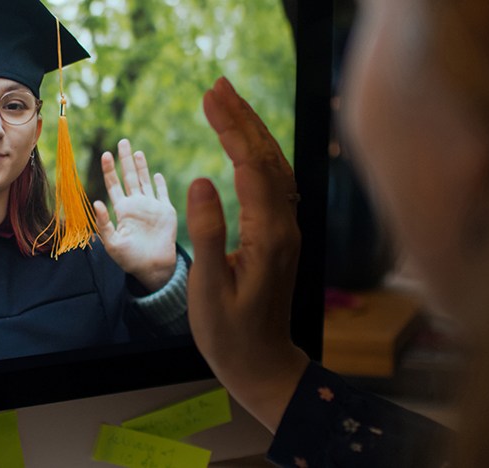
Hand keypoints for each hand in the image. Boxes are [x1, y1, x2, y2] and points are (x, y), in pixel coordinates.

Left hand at [94, 138, 178, 290]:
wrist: (153, 268)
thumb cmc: (130, 259)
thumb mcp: (112, 243)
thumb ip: (104, 223)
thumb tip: (96, 202)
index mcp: (122, 210)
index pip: (114, 185)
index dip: (109, 170)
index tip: (105, 154)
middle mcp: (136, 204)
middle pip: (129, 176)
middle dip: (125, 159)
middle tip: (122, 141)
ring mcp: (152, 207)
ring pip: (145, 181)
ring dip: (141, 166)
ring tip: (137, 151)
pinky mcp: (166, 211)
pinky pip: (162, 193)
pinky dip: (160, 183)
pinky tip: (156, 174)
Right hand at [188, 77, 308, 432]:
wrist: (263, 364)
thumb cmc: (230, 334)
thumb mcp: (209, 289)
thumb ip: (207, 233)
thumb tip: (202, 180)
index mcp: (267, 236)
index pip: (251, 166)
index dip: (231, 128)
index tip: (210, 98)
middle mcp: (284, 227)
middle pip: (267, 158)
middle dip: (242, 118)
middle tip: (218, 84)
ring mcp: (286, 230)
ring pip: (273, 168)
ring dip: (251, 132)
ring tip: (227, 102)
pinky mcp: (280, 236)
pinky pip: (273, 183)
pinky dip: (257, 155)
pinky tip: (244, 145)